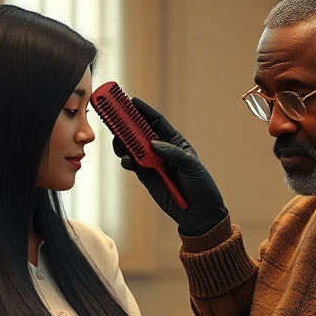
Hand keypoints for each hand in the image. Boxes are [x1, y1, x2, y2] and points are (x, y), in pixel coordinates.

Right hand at [113, 98, 227, 235]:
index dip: (144, 111)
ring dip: (124, 142)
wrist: (198, 214)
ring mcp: (153, 164)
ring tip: (117, 138)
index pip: (157, 122)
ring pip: (133, 148)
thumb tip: (153, 144)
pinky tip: (126, 158)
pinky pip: (132, 164)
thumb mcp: (192, 167)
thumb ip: (172, 153)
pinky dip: (126, 160)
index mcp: (176, 142)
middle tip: (114, 116)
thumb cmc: (201, 187)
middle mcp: (162, 150)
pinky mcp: (146, 177)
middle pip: (141, 133)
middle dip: (127, 124)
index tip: (131, 101)